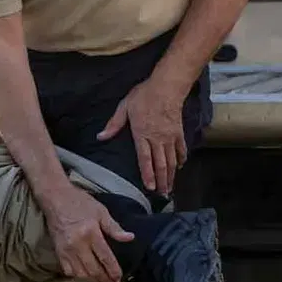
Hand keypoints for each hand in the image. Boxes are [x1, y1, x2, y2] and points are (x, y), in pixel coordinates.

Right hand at [43, 183, 133, 281]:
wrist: (55, 198)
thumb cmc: (80, 203)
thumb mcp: (101, 211)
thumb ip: (115, 228)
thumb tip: (130, 238)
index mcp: (90, 233)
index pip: (105, 257)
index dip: (113, 270)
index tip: (119, 278)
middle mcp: (78, 244)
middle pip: (93, 269)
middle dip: (104, 278)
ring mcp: (66, 250)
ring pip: (80, 273)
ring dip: (92, 280)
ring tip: (101, 281)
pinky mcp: (58, 252)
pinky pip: (68, 270)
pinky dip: (78, 276)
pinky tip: (86, 276)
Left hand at [98, 74, 188, 195]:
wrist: (167, 86)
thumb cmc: (144, 95)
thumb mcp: (124, 107)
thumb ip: (114, 124)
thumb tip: (100, 137)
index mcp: (142, 134)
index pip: (145, 159)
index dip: (147, 175)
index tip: (149, 188)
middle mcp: (157, 139)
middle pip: (161, 164)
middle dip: (161, 181)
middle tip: (162, 195)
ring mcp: (170, 137)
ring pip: (171, 161)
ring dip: (171, 176)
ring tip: (170, 188)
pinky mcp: (179, 133)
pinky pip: (181, 149)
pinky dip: (181, 160)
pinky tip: (179, 167)